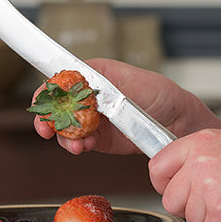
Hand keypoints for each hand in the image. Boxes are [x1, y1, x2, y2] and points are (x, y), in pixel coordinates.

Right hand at [31, 58, 220, 154]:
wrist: (179, 123)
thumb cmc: (161, 94)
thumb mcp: (132, 82)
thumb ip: (104, 85)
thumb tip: (80, 85)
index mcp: (96, 75)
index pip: (63, 78)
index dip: (48, 89)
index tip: (41, 100)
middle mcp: (90, 97)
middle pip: (57, 105)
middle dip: (47, 117)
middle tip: (45, 128)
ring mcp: (94, 119)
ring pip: (65, 127)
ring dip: (64, 136)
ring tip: (74, 143)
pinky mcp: (100, 139)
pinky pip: (81, 142)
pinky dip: (77, 145)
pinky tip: (83, 146)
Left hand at [149, 128, 220, 221]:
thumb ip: (199, 158)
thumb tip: (174, 177)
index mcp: (200, 142)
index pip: (157, 166)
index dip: (164, 184)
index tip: (176, 190)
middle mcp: (200, 162)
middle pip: (170, 200)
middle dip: (190, 209)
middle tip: (216, 204)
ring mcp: (209, 187)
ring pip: (190, 220)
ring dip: (211, 221)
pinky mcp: (220, 212)